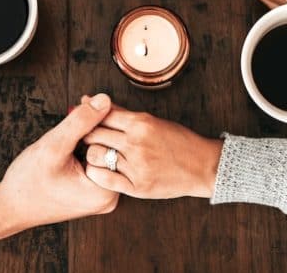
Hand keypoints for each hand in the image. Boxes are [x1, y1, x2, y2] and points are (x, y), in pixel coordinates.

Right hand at [0, 93, 118, 227]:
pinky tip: (74, 135)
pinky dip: (87, 145)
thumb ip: (81, 122)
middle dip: (97, 123)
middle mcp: (110, 197)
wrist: (11, 207)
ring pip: (104, 152)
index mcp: (106, 191)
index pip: (116, 143)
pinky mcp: (94, 193)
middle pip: (112, 148)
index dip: (102, 117)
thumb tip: (105, 100)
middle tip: (82, 103)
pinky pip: (97, 161)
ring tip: (76, 117)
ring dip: (91, 132)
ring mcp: (102, 196)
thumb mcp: (54, 146)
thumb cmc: (28, 181)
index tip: (86, 101)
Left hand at [81, 99, 222, 198]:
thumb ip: (122, 114)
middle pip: (94, 134)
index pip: (102, 115)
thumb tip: (92, 100)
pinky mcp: (137, 186)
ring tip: (96, 154)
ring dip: (91, 154)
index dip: (89, 116)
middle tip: (86, 137)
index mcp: (141, 123)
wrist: (201, 166)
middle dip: (86, 134)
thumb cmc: (177, 141)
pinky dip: (96, 173)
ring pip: (95, 156)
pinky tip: (100, 169)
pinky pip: (104, 179)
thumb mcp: (152, 121)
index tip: (85, 120)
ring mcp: (136, 166)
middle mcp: (137, 143)